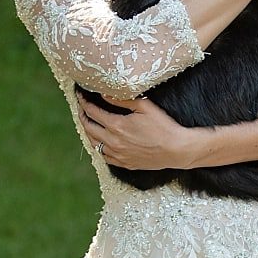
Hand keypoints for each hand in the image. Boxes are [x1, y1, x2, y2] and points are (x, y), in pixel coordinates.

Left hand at [76, 93, 193, 169]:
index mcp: (116, 126)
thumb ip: (122, 100)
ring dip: (88, 133)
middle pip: (89, 128)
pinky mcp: (124, 163)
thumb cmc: (163, 126)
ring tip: (88, 125)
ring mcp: (117, 155)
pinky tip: (100, 143)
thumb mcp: (144, 107)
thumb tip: (106, 94)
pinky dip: (99, 148)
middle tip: (81, 109)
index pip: (92, 113)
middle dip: (82, 117)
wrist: (177, 149)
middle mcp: (113, 142)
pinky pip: (104, 157)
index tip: (81, 97)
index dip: (84, 103)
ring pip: (94, 144)